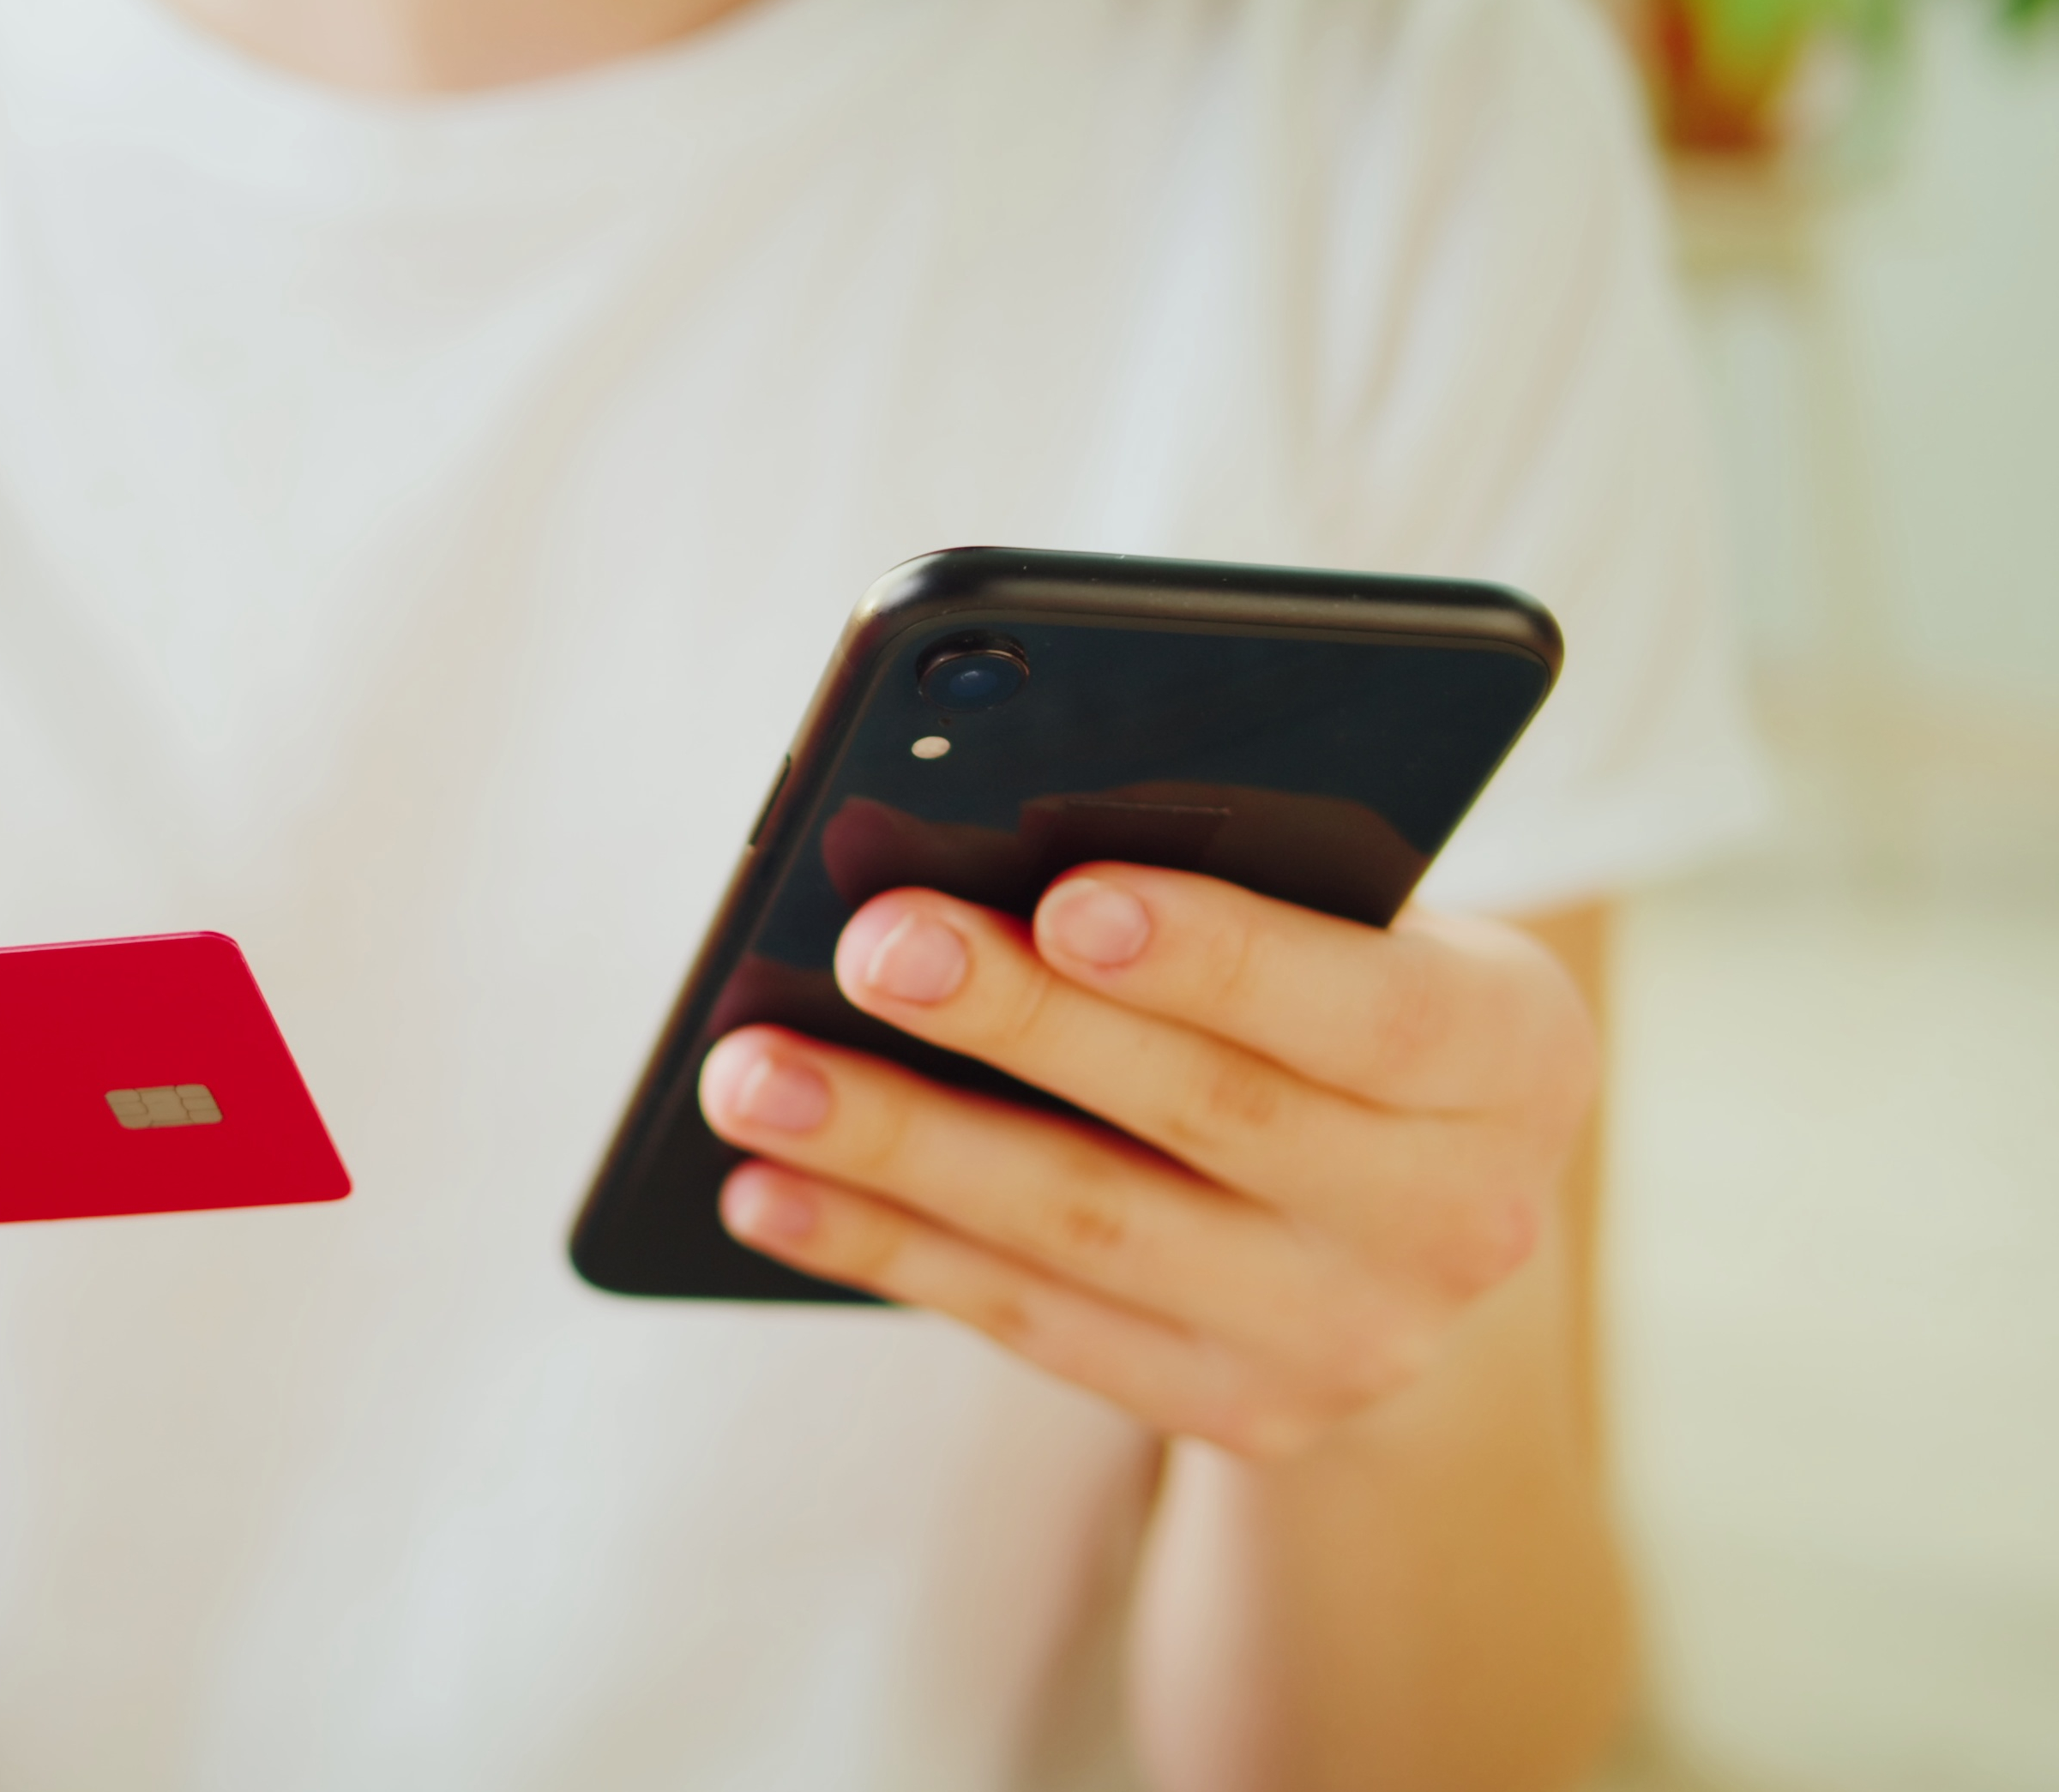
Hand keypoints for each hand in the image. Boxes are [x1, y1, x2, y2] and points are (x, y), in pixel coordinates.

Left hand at [699, 865, 1597, 1459]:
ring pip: (1089, 1234)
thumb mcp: (1369, 928)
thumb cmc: (1345, 1003)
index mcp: (1512, 1053)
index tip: (1068, 898)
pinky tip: (768, 1190)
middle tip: (865, 948)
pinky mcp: (1237, 1413)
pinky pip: (1032, 1325)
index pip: (1368, 1005)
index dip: (1218, 956)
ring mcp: (1346, 1340)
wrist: (1420, 1227)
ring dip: (900, 1149)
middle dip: (1017, 1024)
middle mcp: (1459, 1218)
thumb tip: (996, 849)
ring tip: (751, 1077)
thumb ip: (1249, 886)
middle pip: (1203, 1115)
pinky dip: (887, 1249)